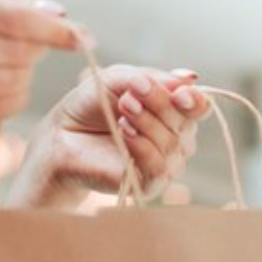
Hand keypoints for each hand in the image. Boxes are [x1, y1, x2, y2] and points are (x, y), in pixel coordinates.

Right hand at [0, 0, 80, 124]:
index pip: (14, 19)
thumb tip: (56, 12)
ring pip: (10, 85)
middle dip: (38, 49)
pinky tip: (0, 80)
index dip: (56, 30)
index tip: (81, 36)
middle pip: (17, 54)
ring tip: (14, 60)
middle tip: (35, 42)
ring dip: (26, 74)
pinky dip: (10, 96)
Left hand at [12, 65, 208, 207]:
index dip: (194, 100)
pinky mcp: (148, 184)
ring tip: (122, 109)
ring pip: (172, 144)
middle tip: (129, 95)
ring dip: (146, 122)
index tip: (179, 92)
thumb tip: (189, 77)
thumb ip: (150, 77)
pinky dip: (142, 145)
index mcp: (172, 112)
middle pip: (185, 123)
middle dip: (159, 104)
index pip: (198, 107)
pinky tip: (124, 131)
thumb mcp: (117, 80)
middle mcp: (175, 139)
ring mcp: (165, 164)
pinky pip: (158, 167)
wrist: (63, 133)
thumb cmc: (91, 104)